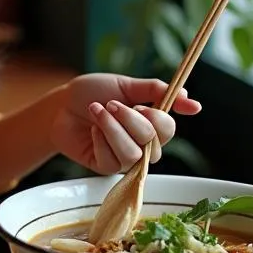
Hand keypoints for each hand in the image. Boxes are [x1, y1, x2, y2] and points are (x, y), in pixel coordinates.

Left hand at [50, 74, 201, 174]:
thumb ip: (157, 90)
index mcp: (150, 122)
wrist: (60, 105)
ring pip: (133, 154)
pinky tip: (92, 129)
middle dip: (131, 120)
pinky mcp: (106, 167)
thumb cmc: (92, 93)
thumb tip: (192, 99)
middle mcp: (141, 143)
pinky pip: (112, 161)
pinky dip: (101, 140)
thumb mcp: (126, 85)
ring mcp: (124, 158)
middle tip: (112, 104)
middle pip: (152, 142)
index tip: (142, 105)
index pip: (168, 129)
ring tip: (97, 111)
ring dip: (113, 129)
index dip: (158, 119)